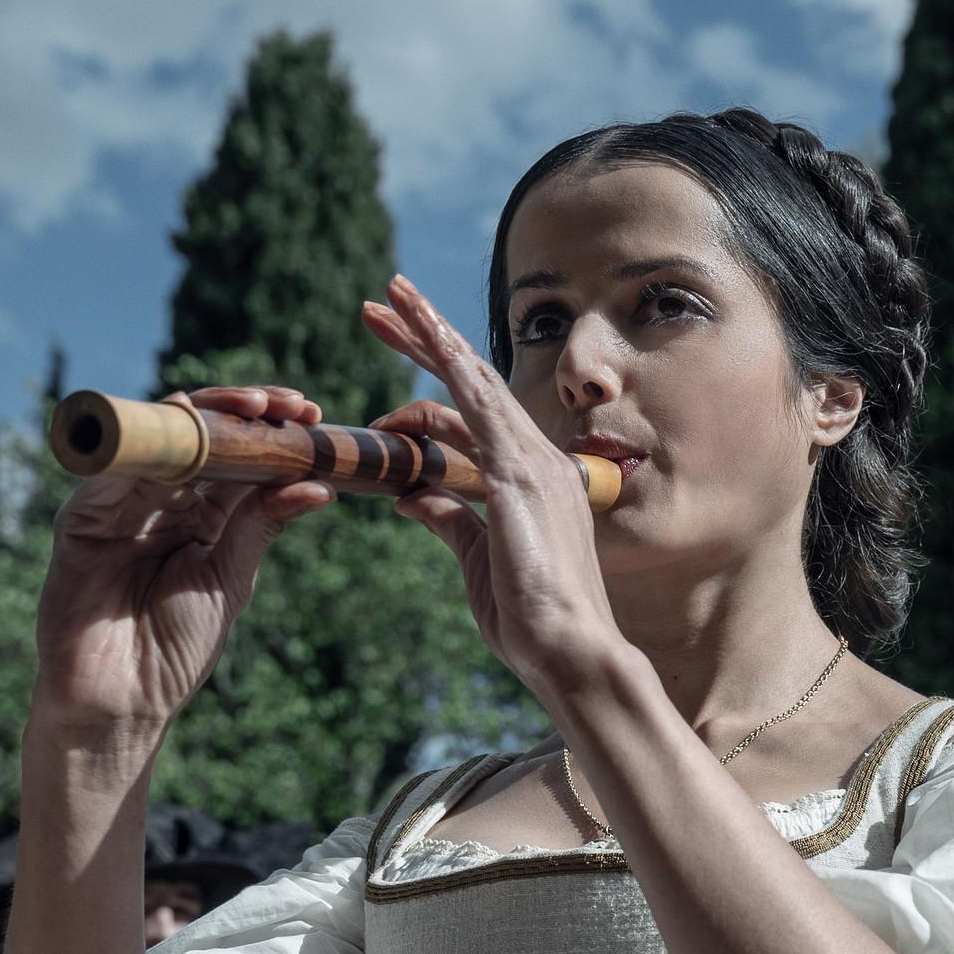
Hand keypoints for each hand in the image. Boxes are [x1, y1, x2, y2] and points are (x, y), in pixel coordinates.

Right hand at [31, 385, 334, 739]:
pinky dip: (148, 447)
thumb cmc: (176, 645)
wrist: (123, 697)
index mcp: (202, 515)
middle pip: (199, 435)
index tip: (310, 412)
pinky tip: (184, 430)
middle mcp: (160, 500)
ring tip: (249, 410)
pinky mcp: (81, 517)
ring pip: (159, 440)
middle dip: (242, 410)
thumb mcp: (230, 578)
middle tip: (285, 404)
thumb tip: (318, 483)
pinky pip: (112, 471)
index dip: (269, 428)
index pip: (236, 454)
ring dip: (203, 417)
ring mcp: (119, 504)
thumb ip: (260, 525)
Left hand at [361, 276, 628, 702]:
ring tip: (386, 300)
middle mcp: (539, 461)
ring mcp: (533, 464)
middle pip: (474, 383)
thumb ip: (450, 522)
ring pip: (474, 381)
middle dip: (426, 339)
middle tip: (381, 301)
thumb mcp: (476, 564)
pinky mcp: (519, 476)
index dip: (433, 381)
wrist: (571, 653)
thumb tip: (411, 495)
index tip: (397, 353)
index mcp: (532, 482)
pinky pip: (477, 406)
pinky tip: (420, 334)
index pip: (474, 416)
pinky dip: (448, 366)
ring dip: (429, 335)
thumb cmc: (533, 623)